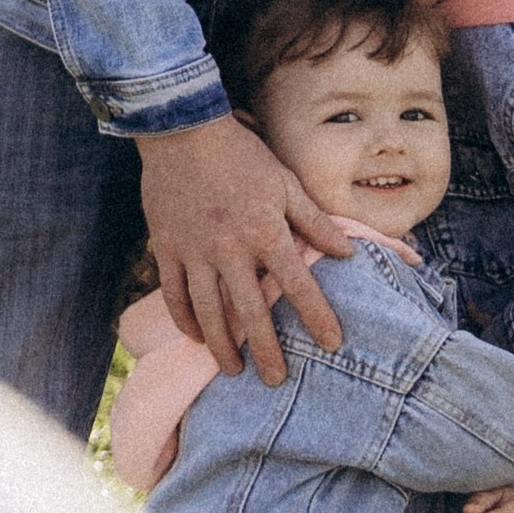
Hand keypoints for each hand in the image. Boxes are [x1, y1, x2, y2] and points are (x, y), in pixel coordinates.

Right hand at [134, 111, 348, 380]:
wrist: (182, 132)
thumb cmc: (241, 155)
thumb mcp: (285, 182)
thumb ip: (314, 221)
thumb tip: (346, 253)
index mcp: (264, 231)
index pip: (297, 283)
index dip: (317, 315)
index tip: (332, 343)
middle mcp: (229, 248)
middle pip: (250, 311)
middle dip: (265, 350)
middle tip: (275, 380)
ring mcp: (194, 251)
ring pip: (207, 311)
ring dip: (222, 345)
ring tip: (233, 370)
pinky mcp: (167, 248)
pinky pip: (173, 293)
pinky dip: (184, 320)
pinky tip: (197, 337)